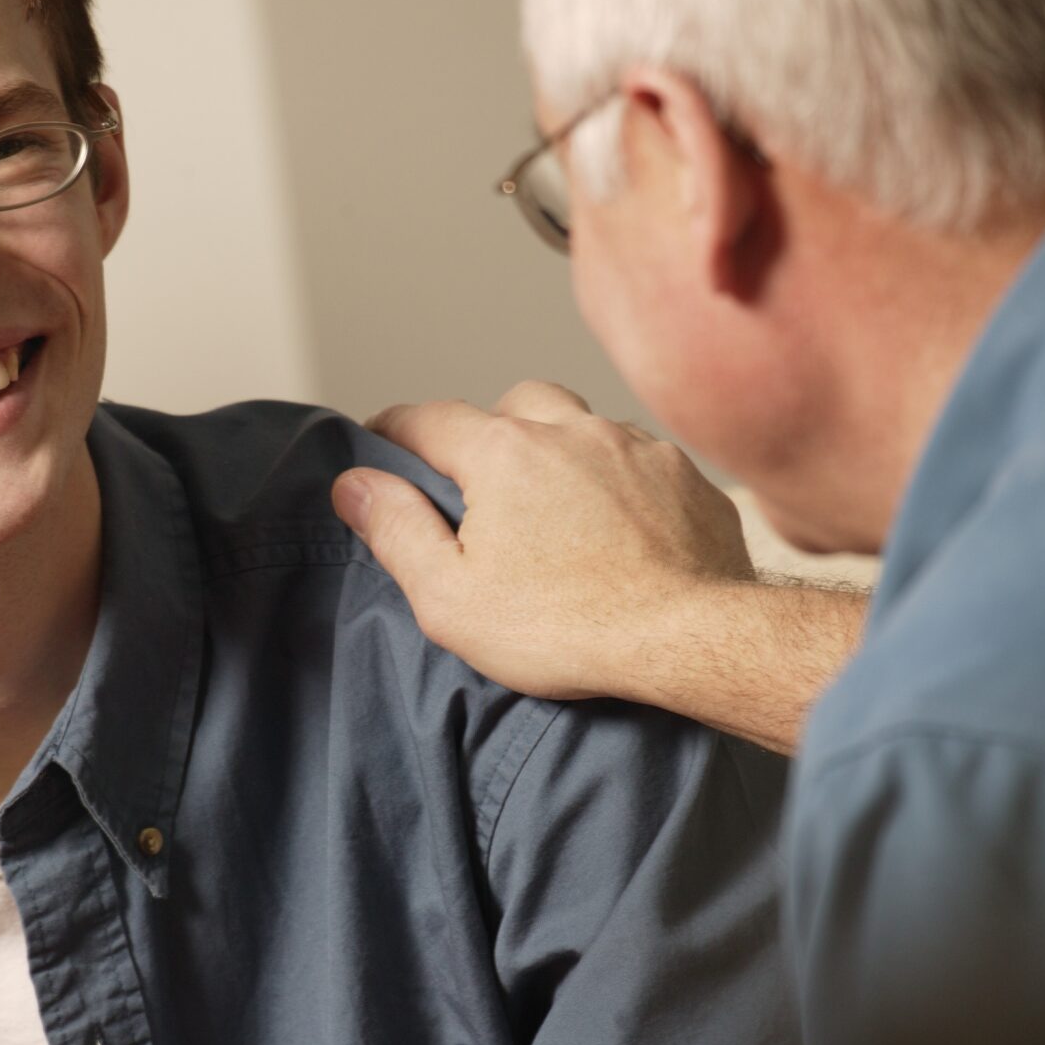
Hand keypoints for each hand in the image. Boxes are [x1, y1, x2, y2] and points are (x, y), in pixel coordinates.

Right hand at [332, 382, 757, 699]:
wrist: (689, 641)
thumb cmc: (567, 628)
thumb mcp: (451, 597)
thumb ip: (396, 530)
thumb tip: (355, 484)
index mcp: (504, 453)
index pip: (429, 418)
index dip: (396, 429)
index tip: (379, 443)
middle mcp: (571, 430)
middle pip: (513, 403)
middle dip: (488, 429)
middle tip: (479, 477)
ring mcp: (636, 447)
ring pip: (583, 424)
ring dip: (559, 448)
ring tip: (554, 504)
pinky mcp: (686, 476)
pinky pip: (640, 458)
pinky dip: (618, 479)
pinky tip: (617, 525)